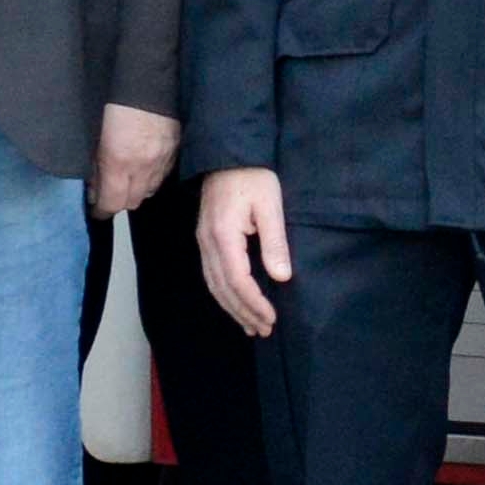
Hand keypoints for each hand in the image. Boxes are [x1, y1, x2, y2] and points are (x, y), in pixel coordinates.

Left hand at [96, 103, 178, 216]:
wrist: (146, 77)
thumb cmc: (116, 100)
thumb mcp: (95, 135)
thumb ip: (94, 165)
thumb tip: (93, 187)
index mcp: (118, 162)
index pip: (111, 203)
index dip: (101, 210)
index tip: (95, 210)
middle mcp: (143, 166)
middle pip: (131, 202)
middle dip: (117, 201)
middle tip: (107, 193)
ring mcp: (162, 159)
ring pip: (149, 191)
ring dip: (136, 190)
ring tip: (126, 179)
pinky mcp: (174, 150)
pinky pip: (163, 175)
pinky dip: (151, 177)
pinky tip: (143, 166)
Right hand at [200, 164, 289, 334]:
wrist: (228, 154)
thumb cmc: (254, 176)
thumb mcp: (271, 205)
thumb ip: (275, 242)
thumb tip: (282, 277)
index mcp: (223, 235)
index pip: (238, 280)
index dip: (254, 303)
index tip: (272, 318)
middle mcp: (207, 243)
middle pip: (223, 288)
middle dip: (243, 312)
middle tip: (264, 330)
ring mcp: (202, 242)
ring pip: (214, 285)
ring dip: (232, 308)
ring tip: (252, 326)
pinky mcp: (205, 239)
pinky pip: (211, 275)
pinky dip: (224, 294)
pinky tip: (236, 303)